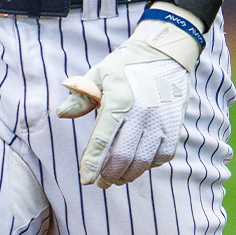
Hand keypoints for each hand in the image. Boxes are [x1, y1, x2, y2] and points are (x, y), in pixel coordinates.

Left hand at [56, 12, 201, 186]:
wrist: (164, 51)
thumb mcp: (99, 74)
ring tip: (116, 178)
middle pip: (122, 156)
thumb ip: (81, 96)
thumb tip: (61, 114)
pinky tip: (138, 164)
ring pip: (143, 161)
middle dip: (108, 174)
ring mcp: (160, 120)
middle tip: (99, 183)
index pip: (102, 140)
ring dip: (128, 174)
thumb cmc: (126, 64)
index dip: (92, 163)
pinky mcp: (174, 125)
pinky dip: (149, 165)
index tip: (85, 179)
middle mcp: (140, 113)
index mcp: (118, 100)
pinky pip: (163, 155)